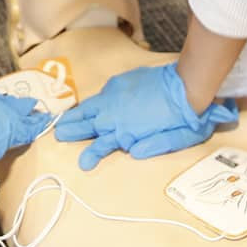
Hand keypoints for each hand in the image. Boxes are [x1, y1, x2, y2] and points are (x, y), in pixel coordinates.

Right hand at [52, 63, 237, 170]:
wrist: (187, 84)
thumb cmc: (185, 118)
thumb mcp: (174, 141)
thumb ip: (153, 147)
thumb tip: (134, 152)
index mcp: (124, 132)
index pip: (101, 147)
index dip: (90, 155)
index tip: (83, 163)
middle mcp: (114, 115)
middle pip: (87, 125)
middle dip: (71, 131)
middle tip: (59, 134)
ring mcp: (115, 97)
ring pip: (89, 108)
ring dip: (75, 115)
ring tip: (62, 120)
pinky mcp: (120, 83)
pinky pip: (101, 94)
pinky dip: (93, 101)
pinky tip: (91, 104)